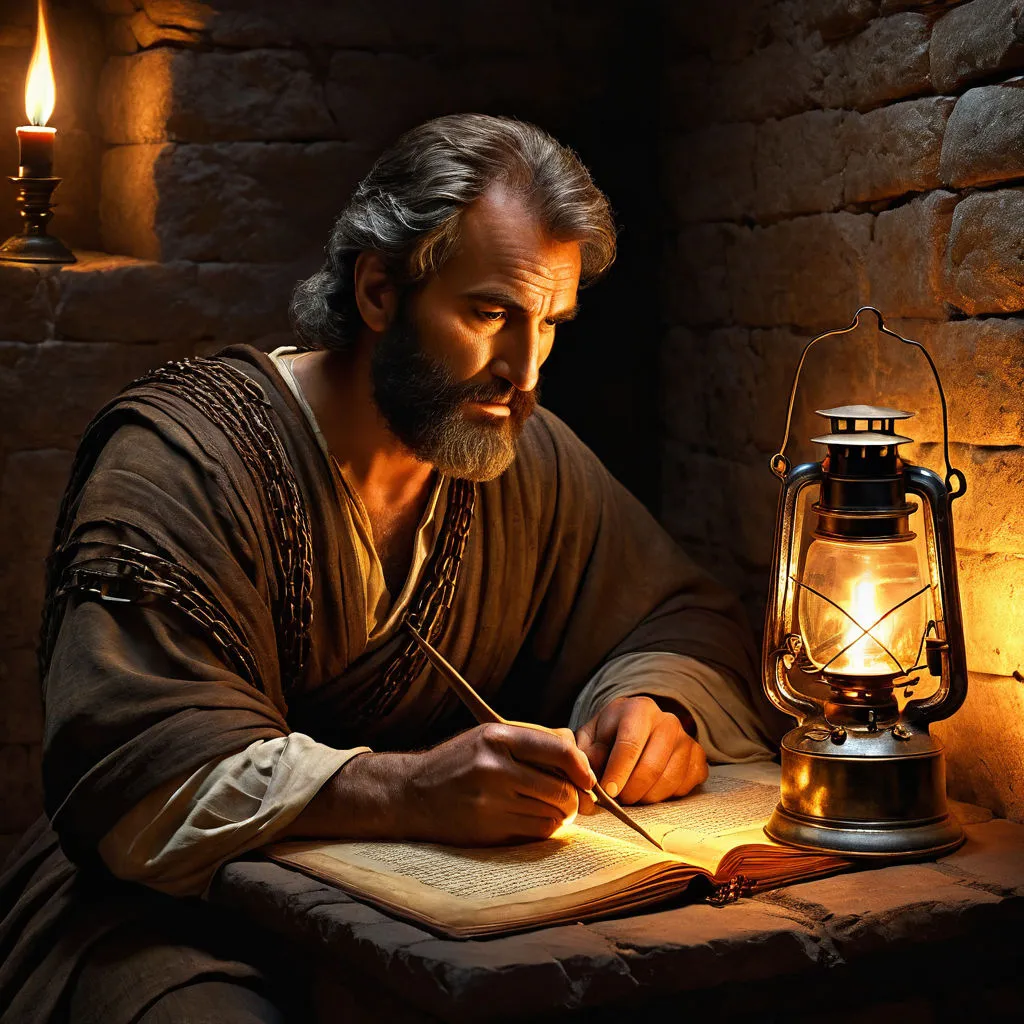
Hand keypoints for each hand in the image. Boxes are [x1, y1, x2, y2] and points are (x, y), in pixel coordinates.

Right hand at [372, 723, 595, 845]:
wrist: (412, 793)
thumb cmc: (459, 762)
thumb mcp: (490, 736)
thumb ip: (533, 741)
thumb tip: (580, 760)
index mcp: (497, 738)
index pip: (559, 752)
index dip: (582, 768)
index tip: (587, 779)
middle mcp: (494, 768)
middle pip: (560, 790)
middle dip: (575, 799)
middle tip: (574, 800)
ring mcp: (490, 803)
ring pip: (552, 816)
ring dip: (561, 816)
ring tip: (552, 809)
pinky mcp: (488, 831)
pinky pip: (536, 833)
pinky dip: (545, 829)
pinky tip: (536, 820)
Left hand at [575, 696, 707, 805]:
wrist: (638, 727)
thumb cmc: (610, 733)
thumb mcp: (591, 735)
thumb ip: (586, 753)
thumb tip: (592, 776)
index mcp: (639, 709)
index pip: (630, 744)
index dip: (618, 772)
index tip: (608, 792)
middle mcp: (668, 721)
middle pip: (652, 766)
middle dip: (631, 791)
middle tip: (618, 801)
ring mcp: (687, 739)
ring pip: (669, 781)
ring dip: (646, 797)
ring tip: (631, 796)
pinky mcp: (699, 758)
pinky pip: (684, 788)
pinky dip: (665, 797)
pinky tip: (650, 790)